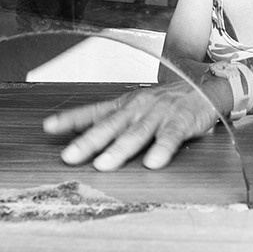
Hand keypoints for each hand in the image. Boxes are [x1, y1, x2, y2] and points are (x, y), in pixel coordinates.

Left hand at [43, 81, 220, 170]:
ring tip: (104, 164)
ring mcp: (159, 114)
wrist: (203, 87)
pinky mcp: (181, 122)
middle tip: (70, 156)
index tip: (48, 127)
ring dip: (119, 149)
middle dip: (88, 141)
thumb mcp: (134, 107)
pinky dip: (161, 149)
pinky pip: (171, 137)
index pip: (93, 112)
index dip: (71, 119)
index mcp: (125, 105)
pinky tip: (152, 162)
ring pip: (136, 133)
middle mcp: (138, 108)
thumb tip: (78, 134)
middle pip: (110, 126)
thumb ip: (109, 120)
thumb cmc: (165, 102)